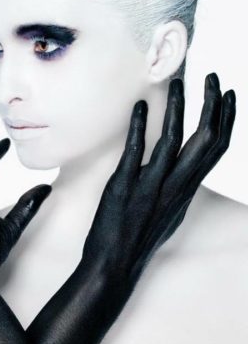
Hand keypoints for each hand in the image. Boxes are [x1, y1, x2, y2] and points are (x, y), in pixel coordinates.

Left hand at [26, 72, 235, 343]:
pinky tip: (139, 106)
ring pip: (174, 140)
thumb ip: (177, 185)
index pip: (217, 149)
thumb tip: (182, 166)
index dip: (227, 120)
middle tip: (212, 77)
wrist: (114, 265)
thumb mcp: (169, 210)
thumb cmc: (140, 236)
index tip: (229, 95)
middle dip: (212, 105)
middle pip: (206, 140)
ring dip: (178, 107)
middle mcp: (177, 185)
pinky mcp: (125, 186)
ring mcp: (152, 185)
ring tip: (177, 81)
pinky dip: (140, 126)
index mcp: (188, 189)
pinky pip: (137, 151)